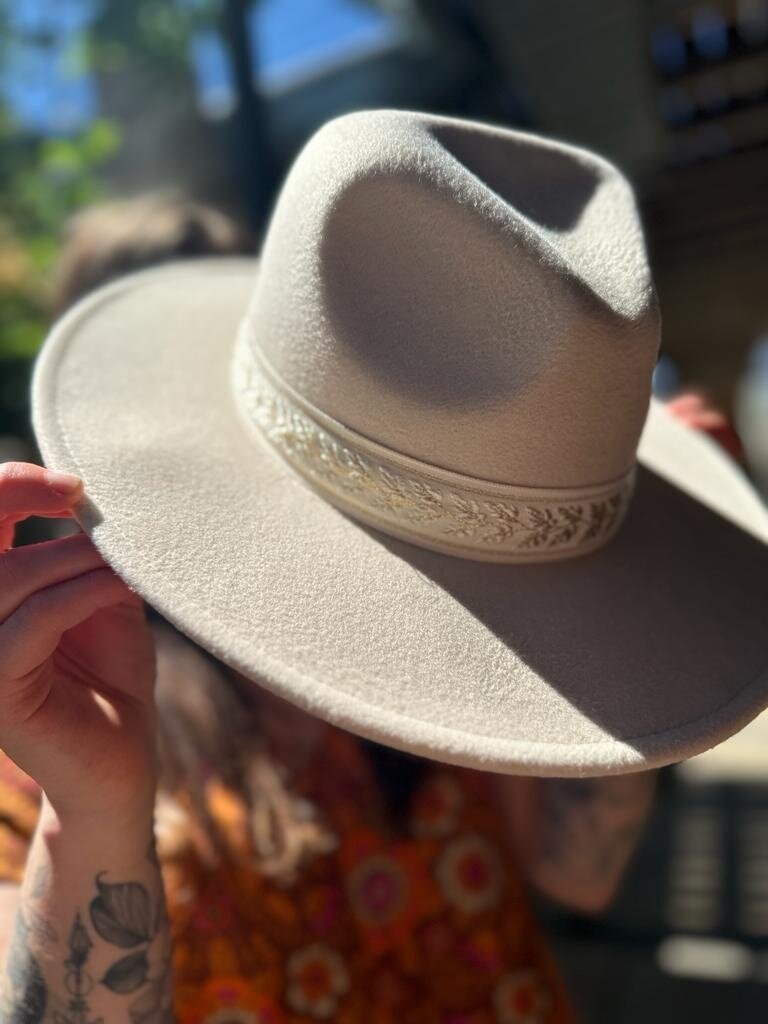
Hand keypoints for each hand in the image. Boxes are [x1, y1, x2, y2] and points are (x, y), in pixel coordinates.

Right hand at [0, 463, 157, 824]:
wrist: (123, 757)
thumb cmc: (111, 674)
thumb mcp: (100, 598)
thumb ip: (84, 553)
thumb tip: (85, 496)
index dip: (8, 487)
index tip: (71, 482)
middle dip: (18, 500)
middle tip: (79, 495)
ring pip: (5, 580)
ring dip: (69, 557)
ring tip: (118, 558)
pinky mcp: (0, 691)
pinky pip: (31, 624)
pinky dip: (79, 595)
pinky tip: (118, 587)